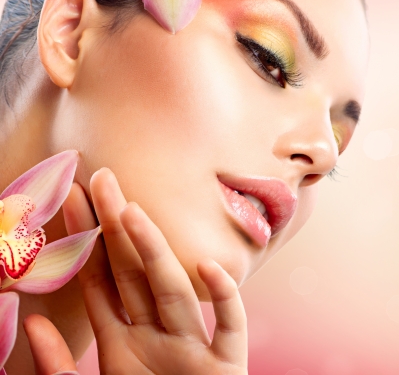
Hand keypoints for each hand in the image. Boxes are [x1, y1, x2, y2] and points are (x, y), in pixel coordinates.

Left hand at [26, 168, 247, 374]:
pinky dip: (223, 299)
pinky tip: (205, 269)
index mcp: (125, 342)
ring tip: (132, 213)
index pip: (100, 279)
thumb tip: (31, 326)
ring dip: (154, 253)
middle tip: (101, 180)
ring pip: (174, 290)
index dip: (84, 240)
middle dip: (115, 227)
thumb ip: (62, 369)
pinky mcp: (230, 367)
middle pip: (133, 272)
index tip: (71, 199)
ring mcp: (194, 348)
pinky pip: (231, 327)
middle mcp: (159, 335)